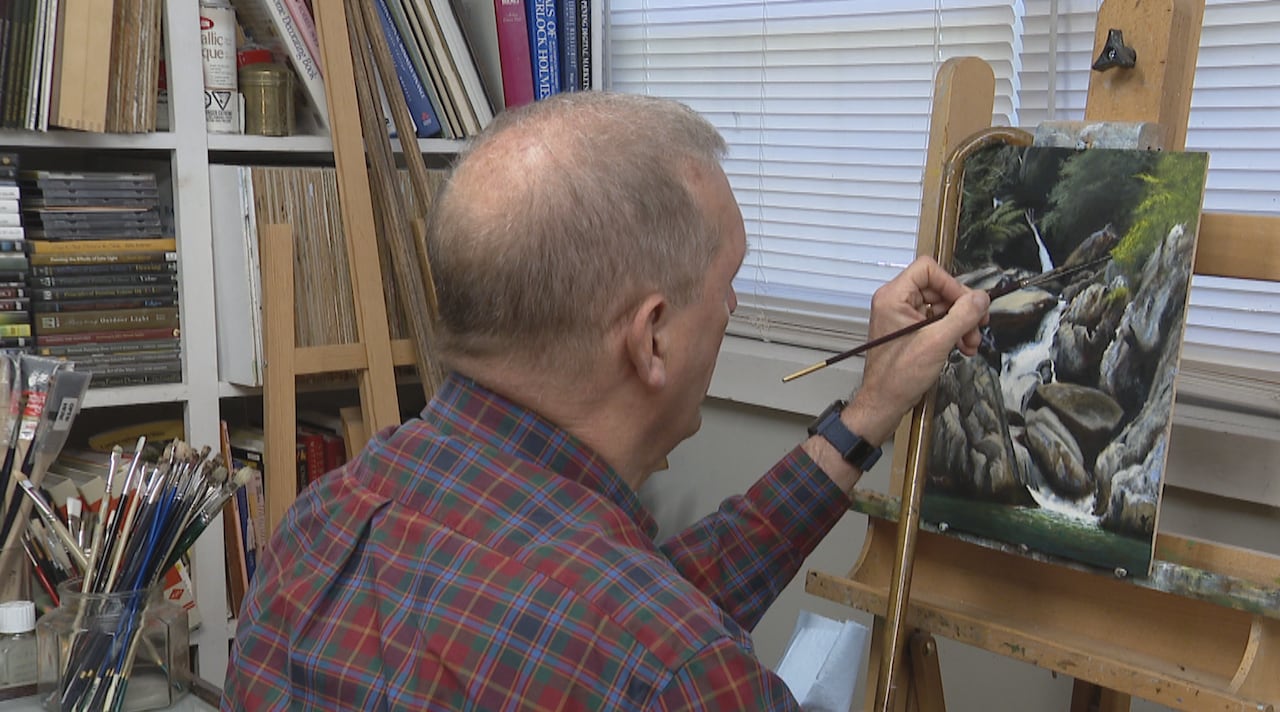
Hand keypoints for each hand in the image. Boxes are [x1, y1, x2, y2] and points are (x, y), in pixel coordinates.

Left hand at [844, 257, 989, 443]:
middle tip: (977, 326)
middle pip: (938, 288)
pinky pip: (936, 321)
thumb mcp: (937, 342)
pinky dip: (952, 332)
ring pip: (941, 306)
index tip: (967, 304)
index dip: (952, 284)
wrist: (884, 403)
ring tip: (971, 342)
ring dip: (961, 323)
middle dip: (961, 308)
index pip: (928, 269)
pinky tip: (963, 347)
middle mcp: (895, 302)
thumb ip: (962, 316)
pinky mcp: (909, 331)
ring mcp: (902, 317)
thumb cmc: (898, 376)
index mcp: (893, 297)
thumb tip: (981, 298)